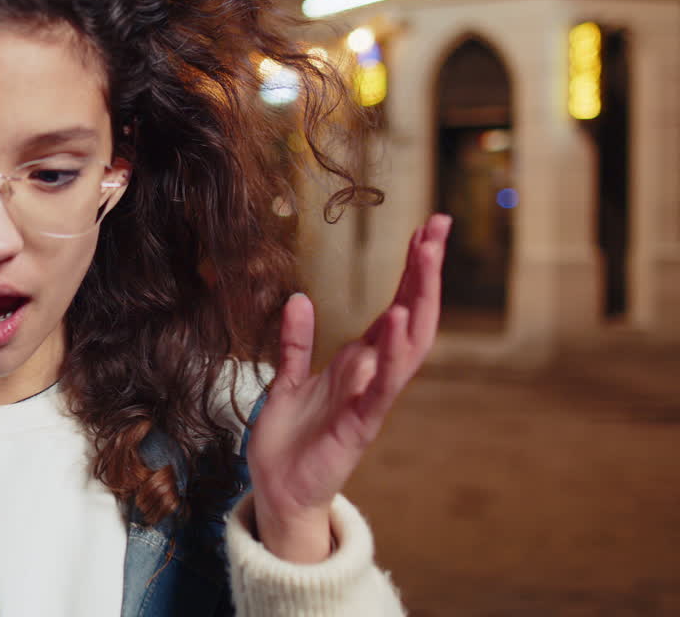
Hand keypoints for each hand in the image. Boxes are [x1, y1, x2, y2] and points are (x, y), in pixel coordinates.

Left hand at [246, 213, 450, 562]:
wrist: (278, 487)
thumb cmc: (292, 437)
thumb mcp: (288, 378)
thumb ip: (296, 341)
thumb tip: (299, 297)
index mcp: (362, 360)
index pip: (398, 304)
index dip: (413, 269)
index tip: (426, 227)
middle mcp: (374, 376)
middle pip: (413, 318)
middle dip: (426, 276)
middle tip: (437, 231)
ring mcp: (369, 402)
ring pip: (404, 355)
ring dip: (413, 315)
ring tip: (420, 275)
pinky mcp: (355, 429)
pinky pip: (374, 397)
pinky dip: (382, 370)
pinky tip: (386, 341)